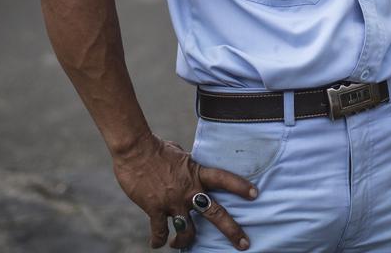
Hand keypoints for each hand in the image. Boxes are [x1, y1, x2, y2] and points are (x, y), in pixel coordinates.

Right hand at [112, 132, 257, 249]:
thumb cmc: (155, 148)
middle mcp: (189, 190)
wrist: (134, 149)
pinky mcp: (155, 209)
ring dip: (185, 241)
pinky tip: (157, 244)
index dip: (240, 186)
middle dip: (232, 230)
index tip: (255, 194)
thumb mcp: (179, 153)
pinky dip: (158, 241)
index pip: (224, 179)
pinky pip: (159, 232)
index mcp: (196, 173)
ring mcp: (173, 202)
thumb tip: (188, 165)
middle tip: (244, 244)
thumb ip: (187, 165)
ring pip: (187, 231)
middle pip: (216, 213)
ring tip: (180, 244)